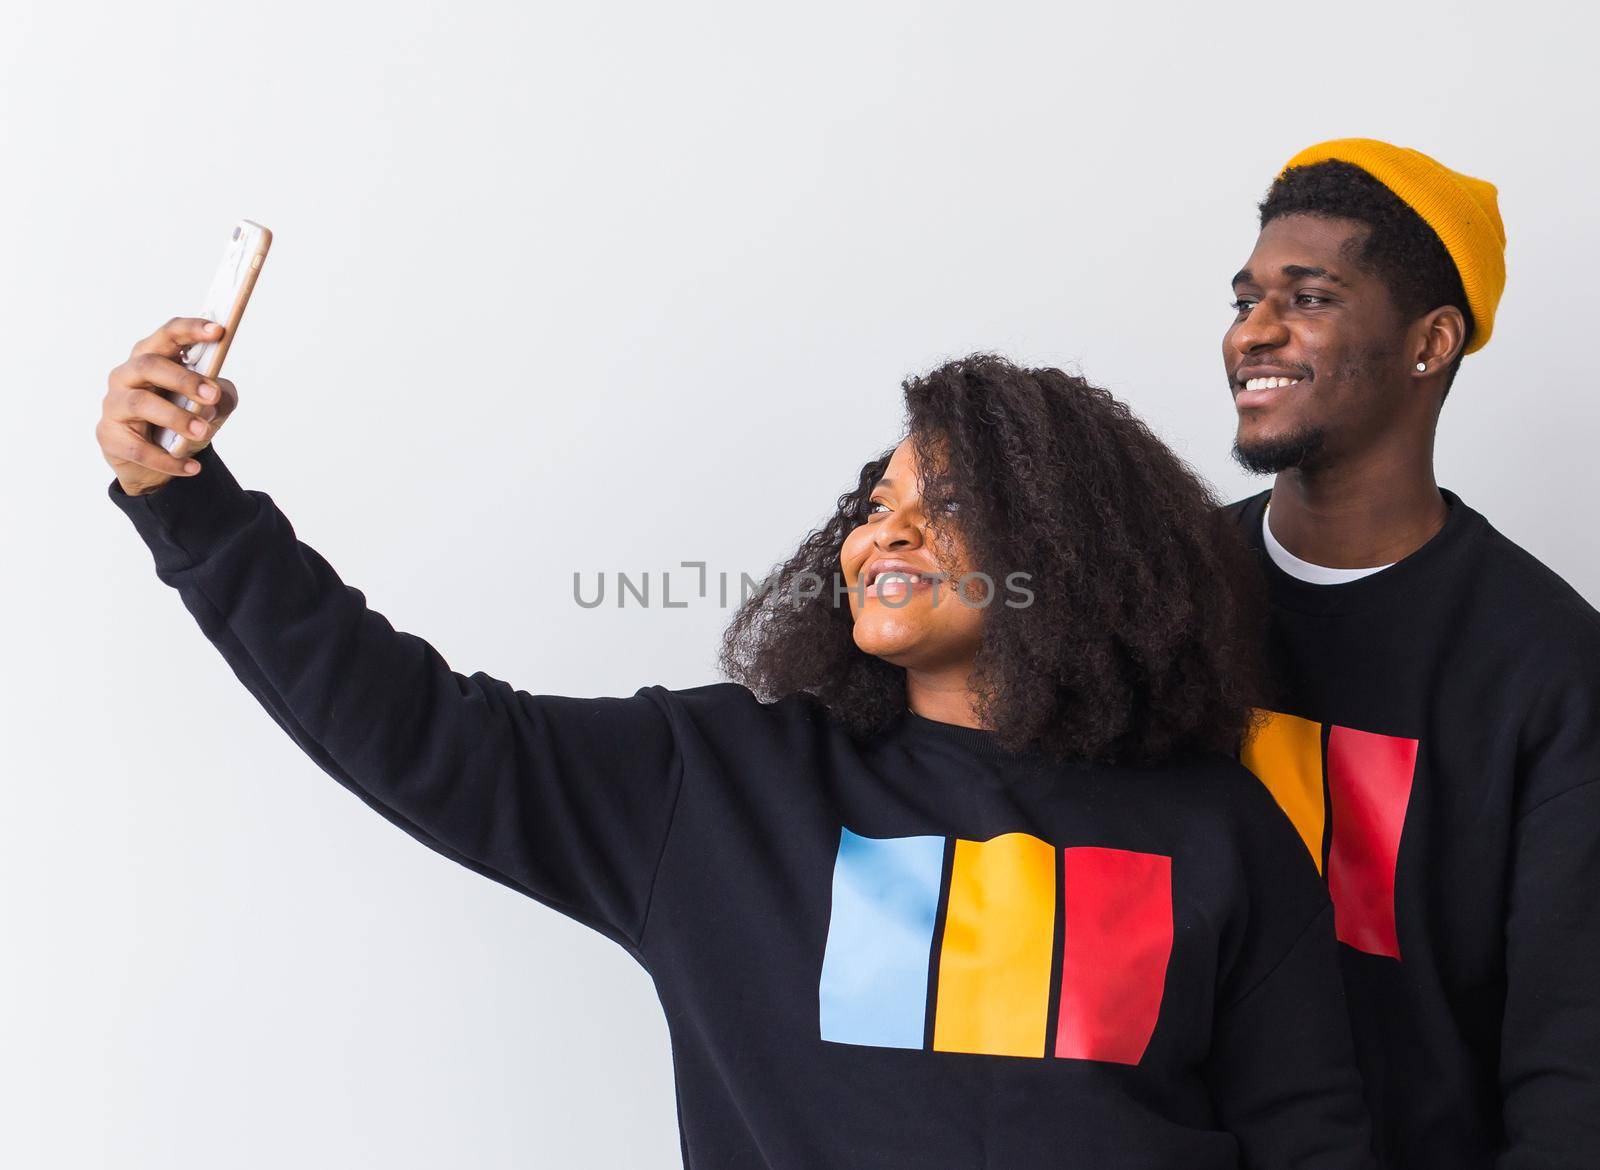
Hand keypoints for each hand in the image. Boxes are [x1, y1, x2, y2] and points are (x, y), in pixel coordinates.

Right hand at [98, 317, 241, 495]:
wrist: (155, 460)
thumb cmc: (180, 418)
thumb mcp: (210, 405)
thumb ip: (221, 396)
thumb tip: (215, 401)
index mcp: (152, 358)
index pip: (168, 335)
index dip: (191, 330)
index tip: (218, 331)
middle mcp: (127, 375)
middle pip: (149, 365)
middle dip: (184, 379)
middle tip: (211, 396)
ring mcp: (114, 404)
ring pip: (141, 403)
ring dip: (175, 418)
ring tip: (202, 432)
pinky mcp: (109, 435)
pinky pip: (138, 448)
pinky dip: (167, 460)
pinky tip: (191, 467)